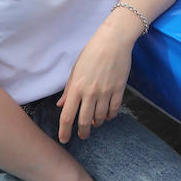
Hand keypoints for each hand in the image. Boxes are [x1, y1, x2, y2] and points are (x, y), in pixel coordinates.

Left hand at [56, 17, 137, 142]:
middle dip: (83, 132)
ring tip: (96, 122)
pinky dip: (110, 116)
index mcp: (76, 87)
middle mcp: (90, 93)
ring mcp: (106, 92)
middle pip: (84, 121)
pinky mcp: (119, 90)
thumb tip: (61, 105)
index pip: (67, 116)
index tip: (64, 139)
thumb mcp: (76, 70)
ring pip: (100, 117)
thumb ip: (69, 90)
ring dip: (97, 123)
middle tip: (82, 135)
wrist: (114, 40)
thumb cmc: (92, 52)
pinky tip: (107, 115)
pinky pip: (114, 110)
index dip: (64, 131)